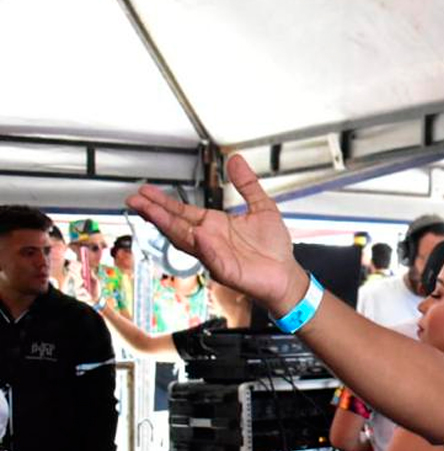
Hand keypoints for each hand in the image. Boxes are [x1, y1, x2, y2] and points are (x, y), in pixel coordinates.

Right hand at [125, 154, 306, 311]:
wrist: (285, 275)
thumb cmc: (273, 248)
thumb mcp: (262, 207)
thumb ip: (247, 184)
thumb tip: (236, 161)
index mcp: (214, 225)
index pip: (182, 212)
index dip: (163, 202)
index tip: (145, 191)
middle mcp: (209, 240)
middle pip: (176, 224)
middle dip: (155, 211)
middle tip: (135, 199)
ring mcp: (215, 255)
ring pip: (186, 239)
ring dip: (169, 225)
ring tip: (151, 211)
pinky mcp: (227, 270)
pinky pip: (213, 257)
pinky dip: (205, 246)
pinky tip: (197, 234)